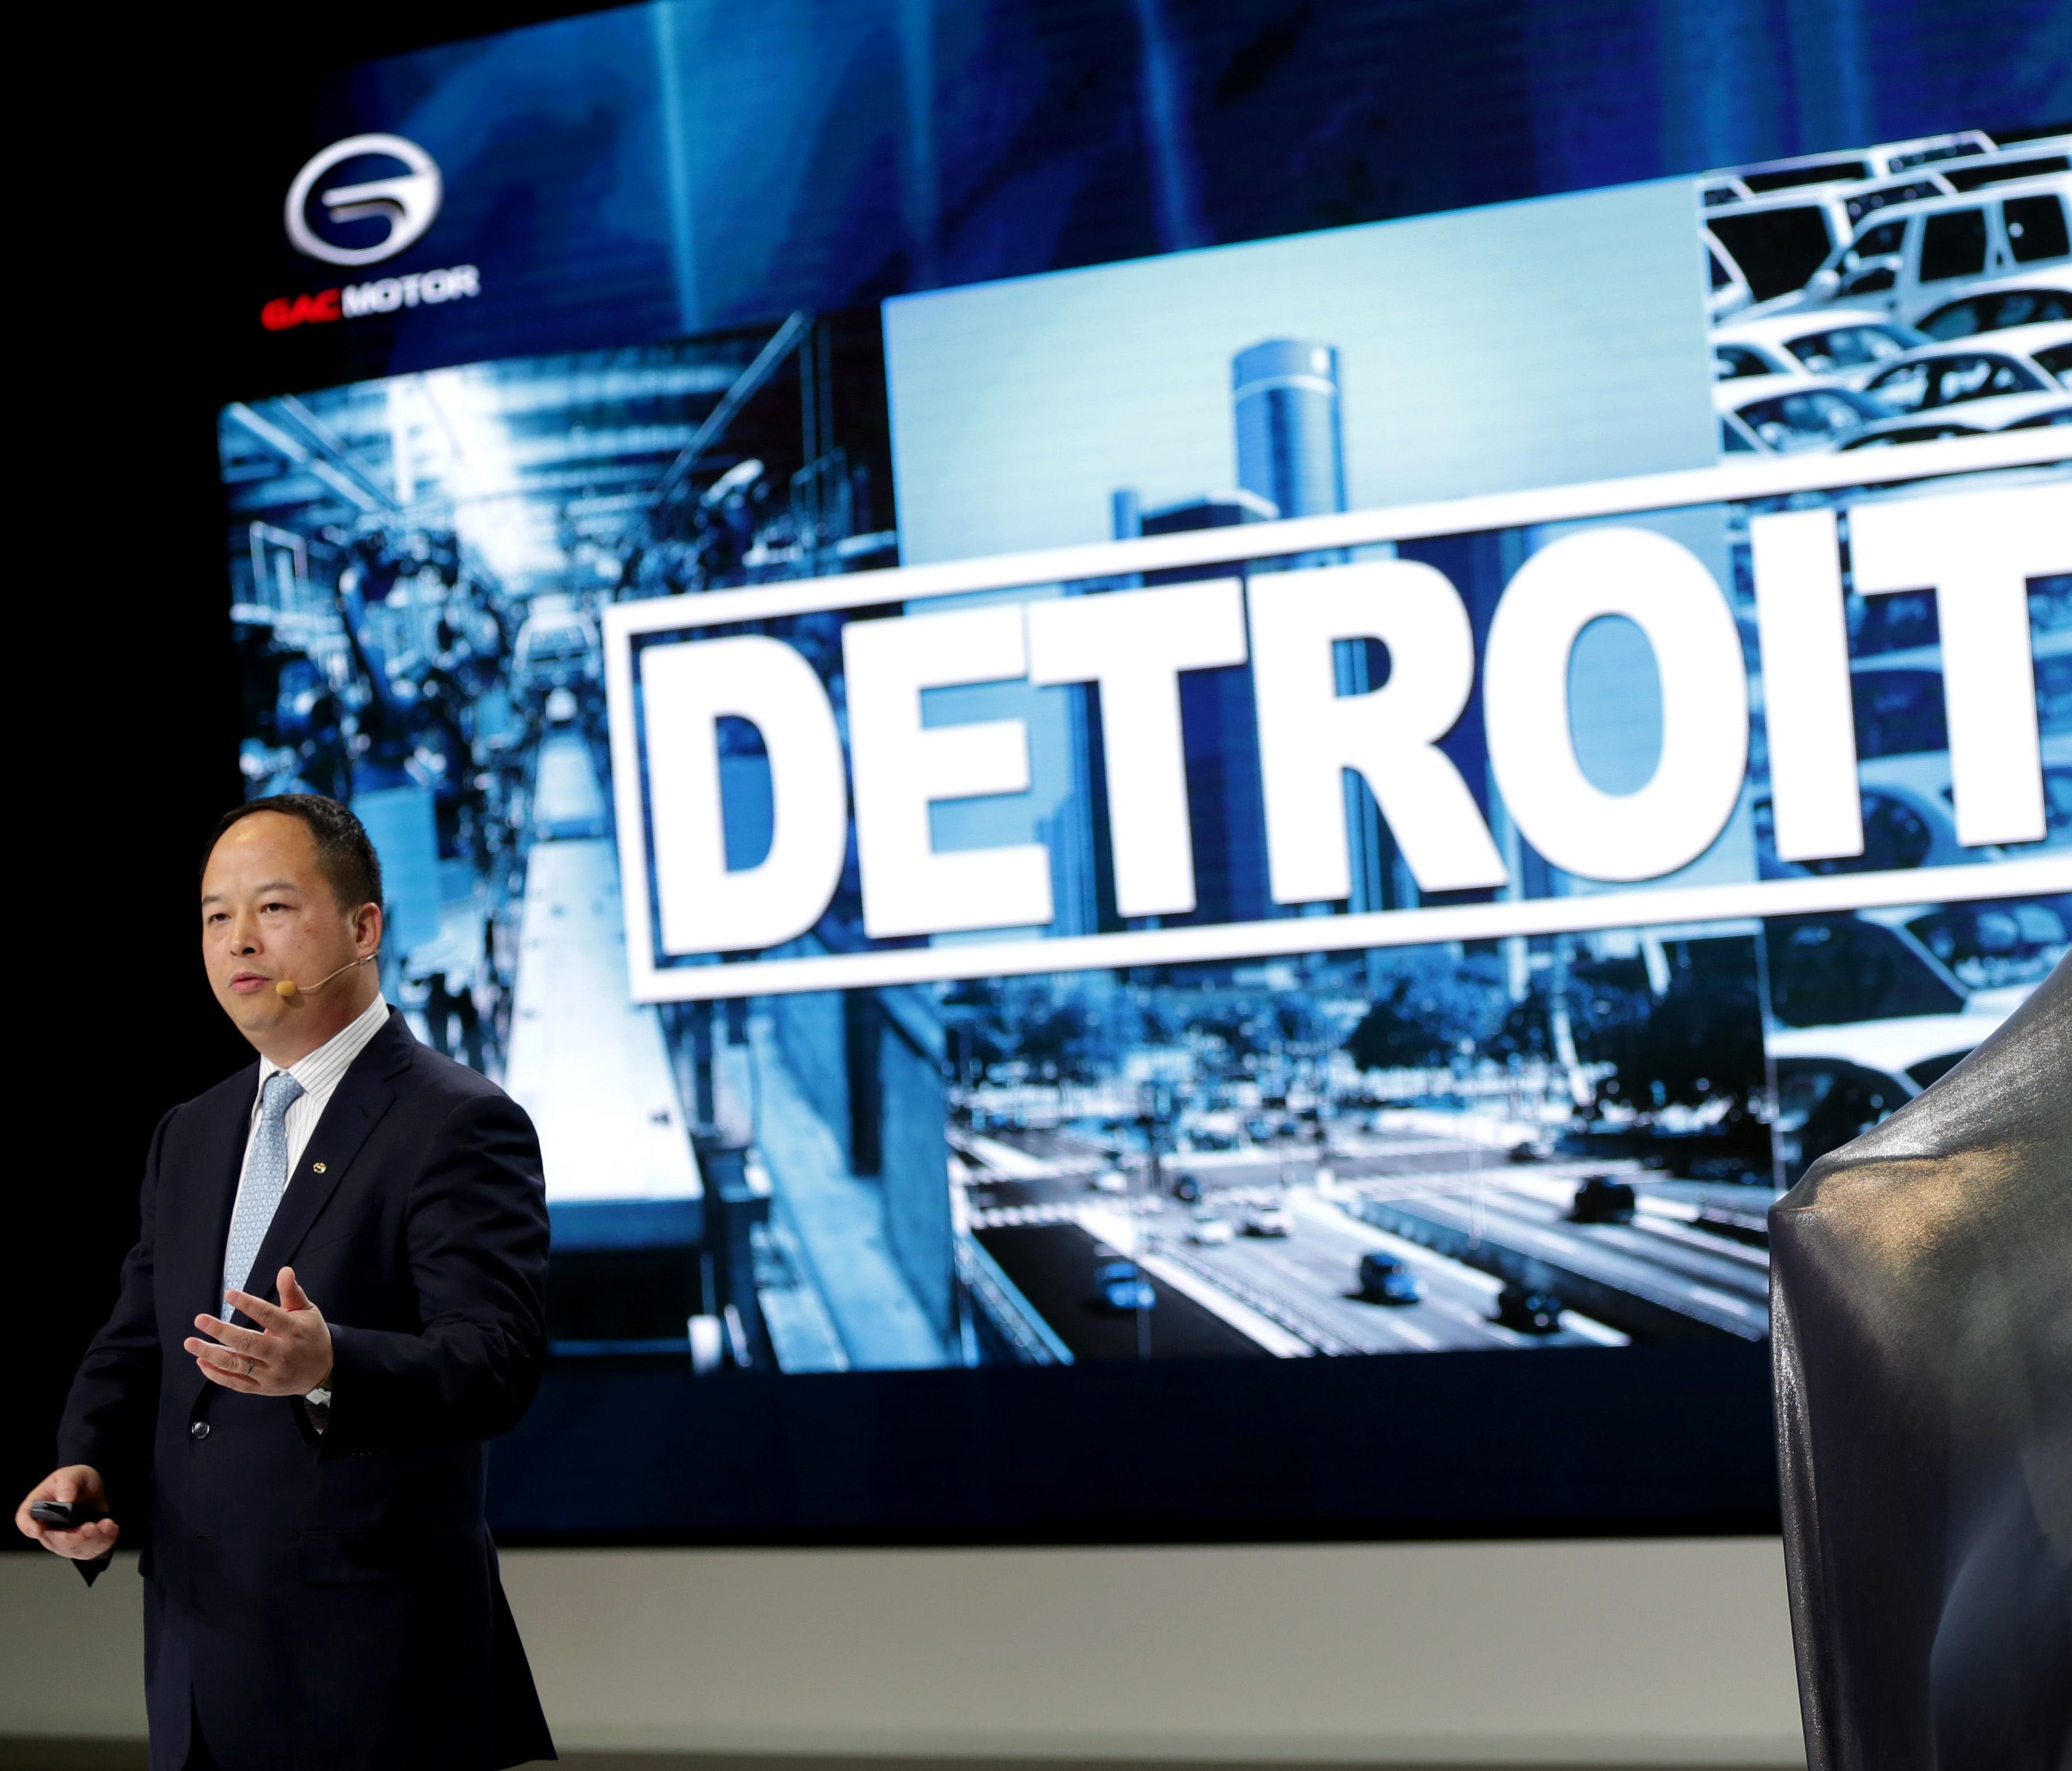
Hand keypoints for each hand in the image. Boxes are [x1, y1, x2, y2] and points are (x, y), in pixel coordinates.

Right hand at [16, 1465, 117, 1559]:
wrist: (90, 1486)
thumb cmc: (74, 1479)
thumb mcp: (71, 1475)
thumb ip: (67, 1486)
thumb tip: (66, 1501)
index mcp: (36, 1509)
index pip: (25, 1521)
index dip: (29, 1527)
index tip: (39, 1530)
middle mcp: (46, 1528)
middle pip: (53, 1542)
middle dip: (73, 1538)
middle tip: (91, 1527)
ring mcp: (63, 1539)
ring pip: (74, 1549)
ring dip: (92, 1541)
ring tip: (107, 1525)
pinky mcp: (80, 1543)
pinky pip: (90, 1550)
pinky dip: (103, 1542)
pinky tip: (112, 1528)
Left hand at [185, 1267, 333, 1398]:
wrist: (323, 1371)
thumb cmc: (311, 1335)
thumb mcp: (307, 1311)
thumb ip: (292, 1292)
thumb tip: (284, 1271)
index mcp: (293, 1330)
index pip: (269, 1316)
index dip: (248, 1305)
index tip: (229, 1294)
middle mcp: (281, 1353)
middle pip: (247, 1343)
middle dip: (221, 1331)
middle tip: (200, 1319)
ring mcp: (271, 1373)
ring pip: (237, 1365)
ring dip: (211, 1354)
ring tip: (191, 1343)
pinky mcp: (263, 1388)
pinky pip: (236, 1383)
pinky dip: (217, 1375)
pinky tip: (201, 1362)